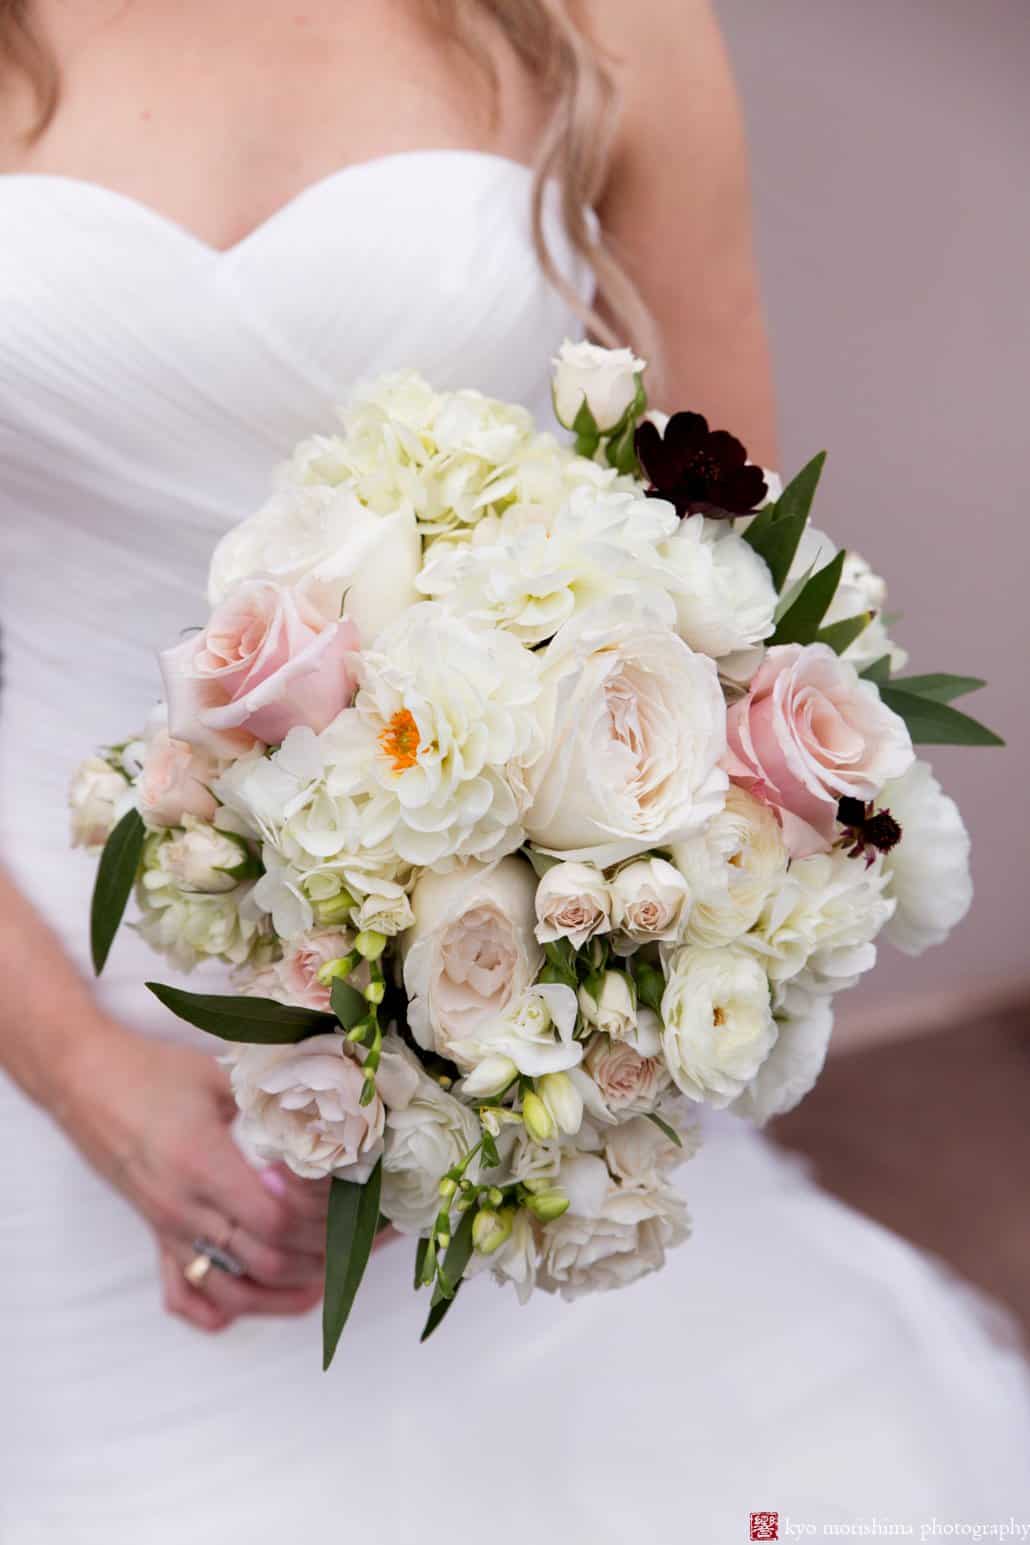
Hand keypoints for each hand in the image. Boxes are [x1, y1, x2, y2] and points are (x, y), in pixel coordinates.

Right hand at [60, 1020, 329, 1332]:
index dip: (319, 1218)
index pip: (275, 1221)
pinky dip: (222, 1310)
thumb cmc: (151, 1071)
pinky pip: (184, 1295)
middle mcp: (185, 1210)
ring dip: (283, 1294)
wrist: (82, 1080)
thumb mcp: (217, 1076)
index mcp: (204, 1167)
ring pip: (233, 1292)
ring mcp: (167, 1229)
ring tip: (326, 1279)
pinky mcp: (155, 1236)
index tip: (348, 1196)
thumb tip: (326, 1108)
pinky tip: (253, 1298)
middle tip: (357, 1237)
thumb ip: (268, 1101)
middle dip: (321, 1256)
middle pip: (266, 1262)